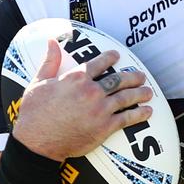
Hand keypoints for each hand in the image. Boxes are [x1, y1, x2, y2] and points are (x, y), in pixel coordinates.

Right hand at [11, 39, 152, 161]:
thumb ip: (49, 61)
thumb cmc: (34, 112)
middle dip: (132, 76)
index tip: (117, 56)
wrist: (37, 142)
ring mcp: (100, 109)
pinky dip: (139, 114)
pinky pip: (127, 118)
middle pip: (118, 80)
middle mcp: (91, 91)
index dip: (110, 58)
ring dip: (140, 93)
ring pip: (126, 97)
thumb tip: (52, 41)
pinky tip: (147, 111)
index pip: (99, 63)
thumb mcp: (38, 82)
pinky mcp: (104, 127)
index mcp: (76, 78)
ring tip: (148, 91)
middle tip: (141, 76)